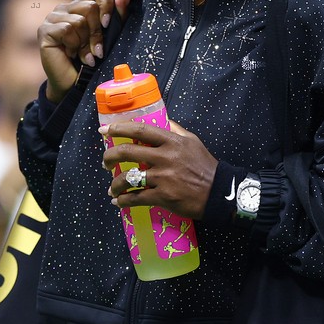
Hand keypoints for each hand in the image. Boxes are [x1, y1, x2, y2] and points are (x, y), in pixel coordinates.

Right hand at [37, 0, 130, 101]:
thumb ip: (117, 15)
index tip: (108, 25)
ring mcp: (52, 18)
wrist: (75, 85)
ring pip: (79, 20)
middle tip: (96, 50)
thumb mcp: (109, 36)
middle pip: (90, 7)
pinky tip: (72, 55)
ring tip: (84, 55)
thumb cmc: (92, 60)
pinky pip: (66, 29)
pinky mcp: (44, 30)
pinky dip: (74, 46)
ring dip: (85, 44)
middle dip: (97, 33)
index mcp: (80, 6)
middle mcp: (64, 8)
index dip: (107, 5)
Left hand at [101, 119, 217, 219]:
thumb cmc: (205, 166)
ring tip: (112, 189)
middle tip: (106, 163)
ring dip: (115, 184)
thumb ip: (175, 130)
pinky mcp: (163, 197)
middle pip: (127, 152)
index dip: (119, 128)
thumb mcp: (193, 141)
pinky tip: (118, 202)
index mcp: (171, 141)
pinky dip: (124, 201)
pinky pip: (136, 199)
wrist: (219, 192)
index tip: (104, 130)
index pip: (140, 130)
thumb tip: (162, 121)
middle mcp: (165, 157)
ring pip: (128, 178)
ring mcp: (163, 178)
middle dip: (110, 157)